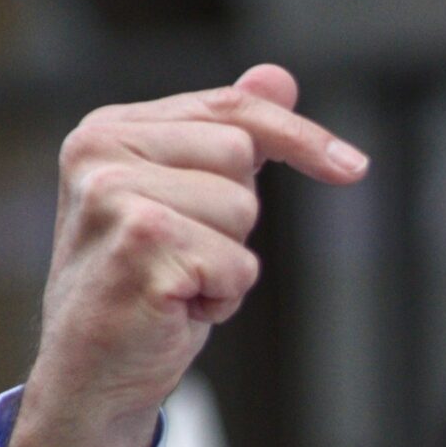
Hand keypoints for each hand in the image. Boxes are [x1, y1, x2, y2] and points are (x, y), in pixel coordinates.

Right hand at [10, 62, 367, 446]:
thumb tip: (279, 74)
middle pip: (243, 155)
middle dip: (236, 217)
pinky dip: (223, 296)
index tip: (355, 168)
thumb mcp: (185, 199)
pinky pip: (237, 263)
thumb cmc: (143, 285)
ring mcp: (114, 195)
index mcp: (109, 128)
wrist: (91, 372)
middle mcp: (100, 149)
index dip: (301, 137)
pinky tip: (176, 306)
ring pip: (243, 210)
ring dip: (229, 261)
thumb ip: (225, 134)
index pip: (233, 108)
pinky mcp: (141, 244)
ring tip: (178, 282)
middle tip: (187, 254)